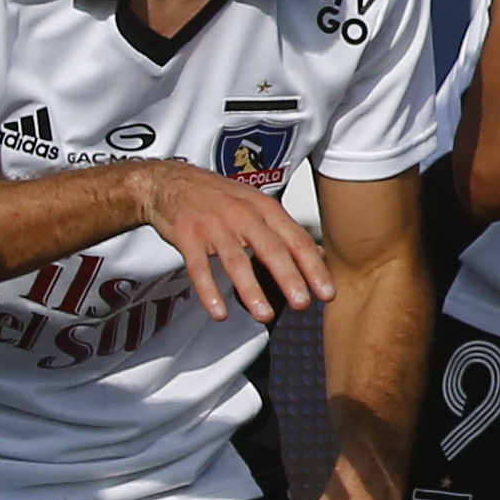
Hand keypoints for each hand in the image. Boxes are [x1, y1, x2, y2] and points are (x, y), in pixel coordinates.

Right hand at [136, 160, 335, 323]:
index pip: (296, 240)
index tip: (327, 292)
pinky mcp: (188, 237)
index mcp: (265, 209)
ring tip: (264, 316)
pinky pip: (199, 268)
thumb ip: (285, 231)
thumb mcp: (258, 206)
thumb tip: (317, 255)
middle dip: (289, 278)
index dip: (313, 267)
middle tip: (302, 304)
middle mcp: (243, 215)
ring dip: (251, 290)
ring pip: (236, 261)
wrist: (172, 183)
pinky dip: (209, 292)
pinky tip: (219, 313)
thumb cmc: (218, 196)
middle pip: (271, 249)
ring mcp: (214, 226)